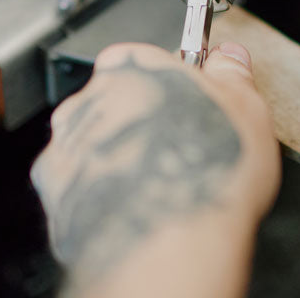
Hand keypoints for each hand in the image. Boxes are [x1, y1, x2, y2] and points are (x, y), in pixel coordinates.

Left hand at [31, 42, 279, 297]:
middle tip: (181, 150)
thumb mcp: (244, 106)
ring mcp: (66, 146)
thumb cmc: (204, 169)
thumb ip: (231, 74)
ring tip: (161, 184)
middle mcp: (88, 100)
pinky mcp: (55, 194)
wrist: (170, 239)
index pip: (145, 60)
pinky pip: (80, 187)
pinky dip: (103, 196)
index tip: (191, 104)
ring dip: (121, 158)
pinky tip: (136, 208)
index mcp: (130, 66)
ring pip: (96, 145)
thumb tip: (230, 60)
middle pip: (116, 102)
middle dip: (143, 122)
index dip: (171, 84)